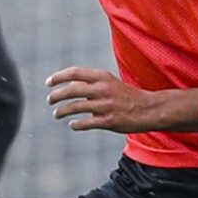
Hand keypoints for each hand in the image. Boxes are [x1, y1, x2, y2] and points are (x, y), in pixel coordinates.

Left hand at [47, 66, 161, 132]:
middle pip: (71, 90)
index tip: (48, 83)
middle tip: (50, 100)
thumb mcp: (108, 83)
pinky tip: (72, 124)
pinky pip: (86, 123)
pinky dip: (76, 124)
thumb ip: (89, 83)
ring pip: (75, 107)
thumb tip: (68, 85)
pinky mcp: (108, 121)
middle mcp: (103, 89)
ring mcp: (105, 106)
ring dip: (62, 111)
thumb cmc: (125, 95)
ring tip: (57, 114)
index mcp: (102, 77)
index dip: (58, 77)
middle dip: (56, 96)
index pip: (74, 73)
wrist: (148, 109)